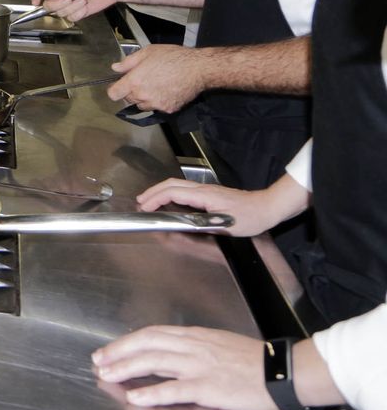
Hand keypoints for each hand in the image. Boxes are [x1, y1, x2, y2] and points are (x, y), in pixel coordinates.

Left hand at [92, 326, 275, 409]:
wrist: (283, 373)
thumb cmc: (256, 362)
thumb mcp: (220, 344)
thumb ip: (195, 347)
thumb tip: (173, 352)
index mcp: (196, 336)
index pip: (153, 334)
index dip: (128, 341)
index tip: (109, 349)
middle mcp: (193, 347)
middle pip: (146, 344)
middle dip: (118, 351)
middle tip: (98, 361)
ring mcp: (199, 367)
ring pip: (154, 362)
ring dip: (126, 368)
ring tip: (107, 375)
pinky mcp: (208, 388)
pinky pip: (174, 390)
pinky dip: (152, 393)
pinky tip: (135, 398)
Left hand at [107, 44, 204, 112]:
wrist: (198, 68)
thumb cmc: (173, 57)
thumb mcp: (147, 52)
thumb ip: (128, 62)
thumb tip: (115, 68)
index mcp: (134, 82)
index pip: (114, 94)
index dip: (114, 89)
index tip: (119, 85)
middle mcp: (143, 96)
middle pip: (128, 100)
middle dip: (131, 91)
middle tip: (143, 80)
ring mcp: (156, 104)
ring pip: (142, 105)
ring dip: (144, 98)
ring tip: (155, 85)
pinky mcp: (168, 109)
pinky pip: (158, 108)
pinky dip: (159, 101)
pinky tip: (167, 90)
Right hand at [133, 178, 296, 237]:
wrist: (268, 207)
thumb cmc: (250, 218)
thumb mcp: (225, 225)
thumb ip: (201, 224)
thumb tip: (181, 224)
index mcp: (203, 195)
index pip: (172, 192)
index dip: (155, 199)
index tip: (145, 208)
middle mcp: (203, 189)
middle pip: (171, 184)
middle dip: (153, 191)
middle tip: (140, 201)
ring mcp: (207, 189)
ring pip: (177, 184)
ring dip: (160, 191)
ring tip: (149, 200)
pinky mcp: (211, 193)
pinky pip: (184, 189)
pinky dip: (170, 192)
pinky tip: (170, 201)